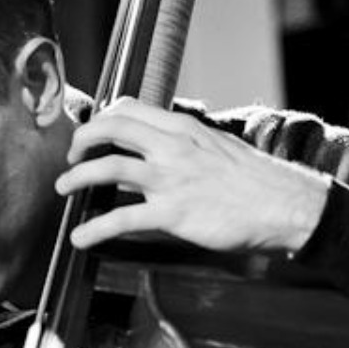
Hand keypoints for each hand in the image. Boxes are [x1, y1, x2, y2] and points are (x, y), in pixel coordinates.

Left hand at [57, 98, 329, 254]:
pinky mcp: (173, 213)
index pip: (129, 109)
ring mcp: (171, 179)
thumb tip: (163, 148)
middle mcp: (173, 147)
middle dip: (82, 140)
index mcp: (184, 128)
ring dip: (77, 179)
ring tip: (63, 190)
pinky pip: (122, 219)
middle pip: (112, 129)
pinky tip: (79, 238)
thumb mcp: (219, 147)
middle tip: (71, 158)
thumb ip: (187, 145)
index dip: (102, 118)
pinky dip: (94, 229)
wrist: (285, 205)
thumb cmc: (256, 182)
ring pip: (109, 168)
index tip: (92, 132)